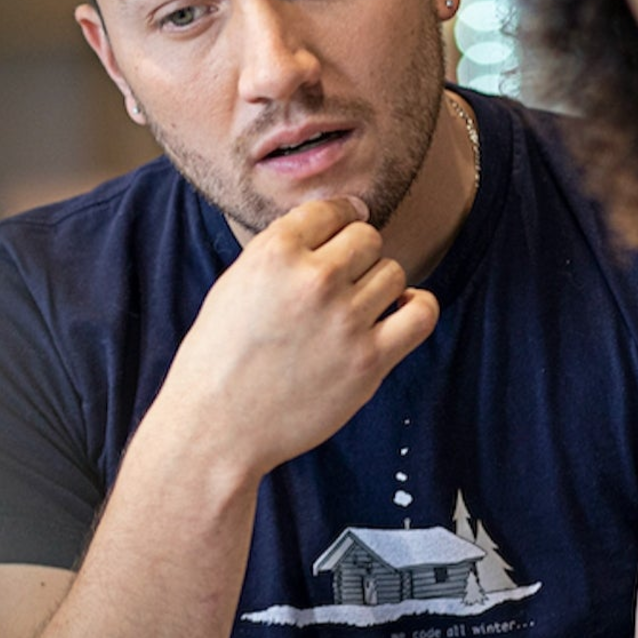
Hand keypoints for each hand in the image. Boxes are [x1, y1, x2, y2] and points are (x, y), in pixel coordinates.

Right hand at [156, 197, 438, 479]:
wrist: (216, 426)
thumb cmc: (218, 358)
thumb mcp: (235, 284)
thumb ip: (281, 251)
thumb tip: (333, 225)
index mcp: (274, 253)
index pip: (331, 210)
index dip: (339, 219)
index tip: (343, 230)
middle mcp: (313, 280)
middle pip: (367, 239)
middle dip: (355, 255)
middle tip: (339, 281)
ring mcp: (345, 321)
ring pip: (393, 272)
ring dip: (377, 285)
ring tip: (354, 307)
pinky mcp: (369, 360)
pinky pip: (421, 313)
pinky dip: (415, 306)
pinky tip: (397, 312)